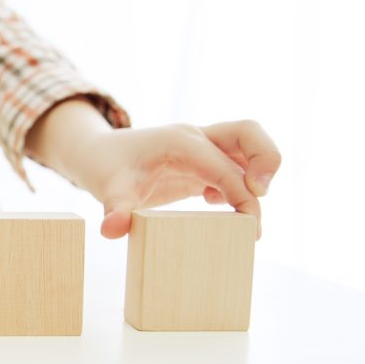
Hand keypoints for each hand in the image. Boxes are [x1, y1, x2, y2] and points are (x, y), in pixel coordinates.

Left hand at [87, 121, 280, 238]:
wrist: (97, 154)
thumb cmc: (105, 168)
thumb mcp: (107, 189)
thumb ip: (114, 209)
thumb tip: (111, 230)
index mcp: (179, 143)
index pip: (224, 167)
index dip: (242, 196)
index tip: (249, 229)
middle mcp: (196, 138)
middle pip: (249, 133)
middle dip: (267, 161)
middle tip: (261, 196)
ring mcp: (202, 148)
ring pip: (248, 146)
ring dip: (259, 173)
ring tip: (243, 214)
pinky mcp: (202, 162)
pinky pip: (236, 165)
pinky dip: (239, 184)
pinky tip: (215, 205)